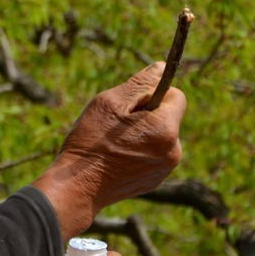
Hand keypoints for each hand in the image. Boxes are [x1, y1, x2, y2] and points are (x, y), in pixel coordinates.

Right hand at [33, 62, 185, 239]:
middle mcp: (173, 152)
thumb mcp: (111, 102)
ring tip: (113, 141)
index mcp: (166, 130)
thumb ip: (140, 83)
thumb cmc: (91, 141)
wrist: (77, 188)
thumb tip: (161, 67)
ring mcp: (165, 169)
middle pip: (168, 116)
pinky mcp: (155, 180)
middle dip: (147, 113)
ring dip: (142, 131)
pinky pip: (154, 153)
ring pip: (160, 135)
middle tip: (117, 123)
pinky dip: (139, 149)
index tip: (129, 103)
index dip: (153, 93)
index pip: (176, 95)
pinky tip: (115, 156)